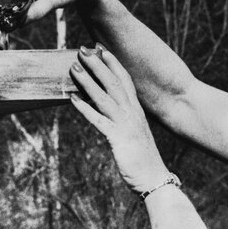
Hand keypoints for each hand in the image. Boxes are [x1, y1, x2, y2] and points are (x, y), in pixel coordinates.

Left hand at [69, 44, 171, 193]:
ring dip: (88, 80)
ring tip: (74, 66)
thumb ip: (125, 122)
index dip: (113, 63)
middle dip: (98, 64)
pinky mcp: (118, 138)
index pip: (125, 80)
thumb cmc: (143, 159)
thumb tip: (112, 114)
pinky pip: (98, 120)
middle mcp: (132, 113)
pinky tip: (72, 98)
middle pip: (113, 82)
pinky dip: (84, 108)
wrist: (155, 180)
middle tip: (83, 49)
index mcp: (137, 111)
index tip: (101, 48)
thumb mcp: (134, 135)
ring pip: (104, 96)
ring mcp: (126, 124)